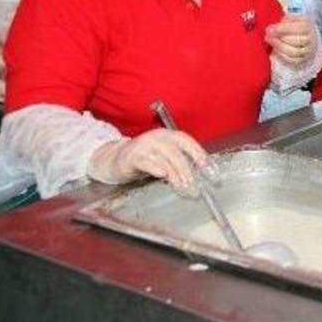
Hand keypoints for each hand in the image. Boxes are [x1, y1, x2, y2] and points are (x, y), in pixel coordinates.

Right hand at [87, 128, 208, 193]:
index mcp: (167, 135)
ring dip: (175, 174)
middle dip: (187, 169)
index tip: (207, 167)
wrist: (114, 160)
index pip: (186, 141)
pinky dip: (156, 167)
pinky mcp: (132, 156)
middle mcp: (157, 137)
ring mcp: (144, 145)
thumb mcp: (164, 157)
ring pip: (164, 158)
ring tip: (182, 186)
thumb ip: (178, 161)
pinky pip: (146, 162)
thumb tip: (198, 173)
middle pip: (176, 152)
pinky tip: (163, 174)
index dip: (198, 153)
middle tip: (193, 184)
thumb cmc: (144, 159)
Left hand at [266, 15, 317, 65]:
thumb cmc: (294, 26)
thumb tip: (272, 29)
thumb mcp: (291, 19)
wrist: (305, 36)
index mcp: (308, 25)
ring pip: (294, 52)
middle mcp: (311, 38)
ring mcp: (308, 50)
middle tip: (268, 36)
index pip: (298, 28)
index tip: (270, 29)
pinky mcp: (304, 59)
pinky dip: (282, 56)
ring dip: (279, 47)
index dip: (283, 29)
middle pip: (296, 41)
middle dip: (279, 39)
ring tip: (270, 41)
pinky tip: (276, 50)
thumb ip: (284, 22)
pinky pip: (293, 60)